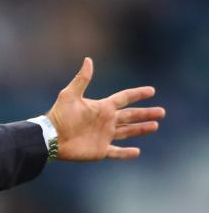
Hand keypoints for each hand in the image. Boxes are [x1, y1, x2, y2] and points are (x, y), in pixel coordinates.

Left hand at [47, 57, 164, 160]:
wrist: (51, 138)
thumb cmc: (59, 116)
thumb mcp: (70, 95)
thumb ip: (82, 79)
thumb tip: (88, 60)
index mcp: (102, 107)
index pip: (124, 98)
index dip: (137, 94)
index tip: (151, 91)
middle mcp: (105, 121)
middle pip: (130, 116)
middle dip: (146, 114)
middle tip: (162, 112)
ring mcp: (103, 136)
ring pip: (127, 132)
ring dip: (140, 129)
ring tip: (155, 126)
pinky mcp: (99, 151)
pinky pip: (116, 152)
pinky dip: (126, 153)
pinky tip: (137, 151)